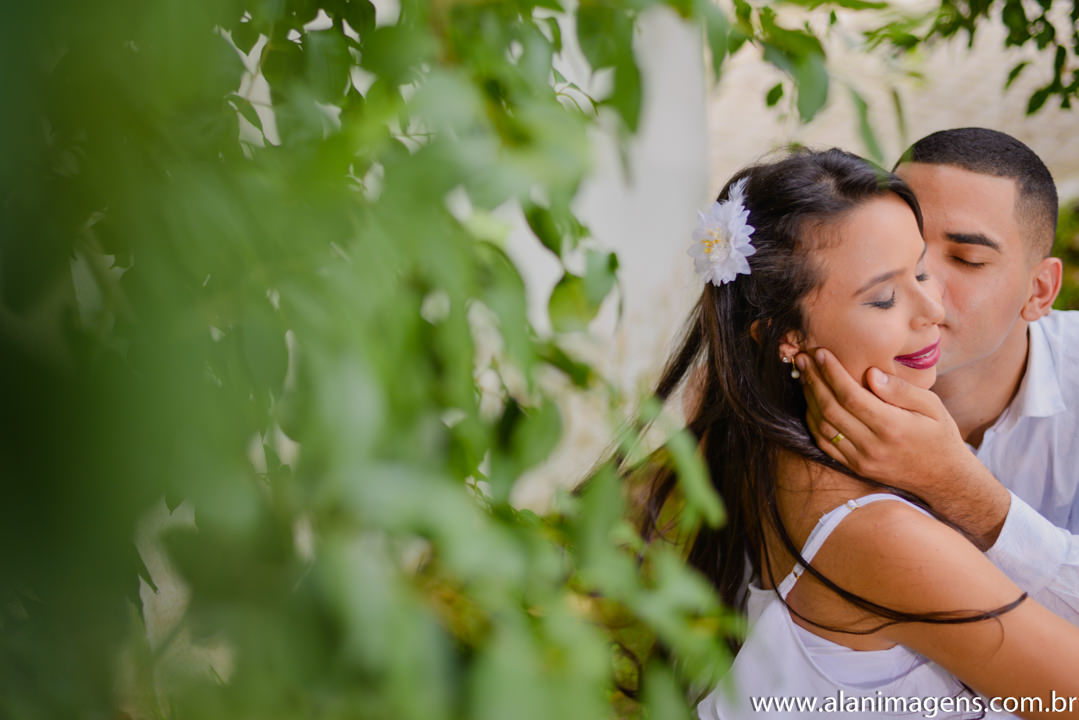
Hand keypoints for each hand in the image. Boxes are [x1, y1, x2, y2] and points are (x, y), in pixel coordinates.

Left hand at [796, 348, 1009, 548]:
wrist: (944, 479)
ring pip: (823, 426)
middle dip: (813, 380)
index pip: (851, 396)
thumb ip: (901, 390)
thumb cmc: (940, 435)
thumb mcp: (933, 407)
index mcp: (892, 427)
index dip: (832, 373)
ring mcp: (860, 459)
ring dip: (809, 398)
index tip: (820, 352)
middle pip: (831, 409)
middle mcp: (872, 446)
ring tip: (803, 374)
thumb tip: (871, 373)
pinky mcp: (854, 467)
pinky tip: (810, 400)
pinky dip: (813, 420)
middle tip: (802, 358)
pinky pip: (824, 443)